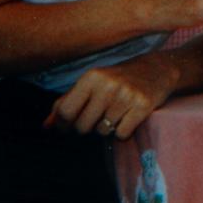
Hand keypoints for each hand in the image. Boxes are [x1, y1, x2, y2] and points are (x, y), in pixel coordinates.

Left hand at [44, 53, 176, 139]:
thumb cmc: (118, 79)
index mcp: (91, 77)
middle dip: (88, 127)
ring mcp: (126, 95)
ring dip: (107, 128)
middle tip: (98, 117)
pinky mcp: (142, 106)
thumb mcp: (91, 84)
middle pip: (82, 126)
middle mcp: (107, 84)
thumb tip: (46, 127)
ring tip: (116, 113)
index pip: (65, 112)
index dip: (64, 124)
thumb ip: (66, 103)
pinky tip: (128, 117)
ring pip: (102, 132)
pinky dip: (123, 131)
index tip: (69, 126)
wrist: (157, 69)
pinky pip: (121, 134)